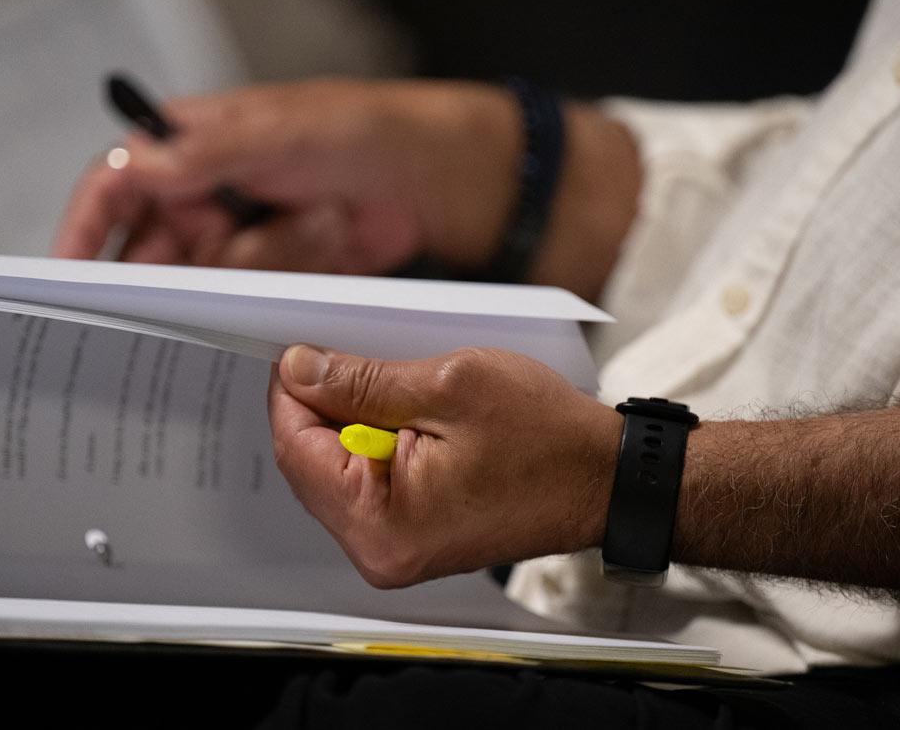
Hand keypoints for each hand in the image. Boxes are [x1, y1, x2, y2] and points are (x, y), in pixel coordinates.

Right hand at [53, 79, 521, 274]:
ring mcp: (235, 236)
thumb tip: (139, 162)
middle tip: (184, 294)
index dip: (84, 228)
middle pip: (150, 249)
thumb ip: (206, 152)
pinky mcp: (268, 272)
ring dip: (253, 266)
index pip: (114, 183)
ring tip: (315, 222)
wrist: (435, 178)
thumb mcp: (281, 131)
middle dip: (168, 273)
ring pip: (202, 282)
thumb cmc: (360, 129)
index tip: (68, 275)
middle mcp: (201, 192)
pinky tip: (326, 239)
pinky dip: (281, 279)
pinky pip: (247, 298)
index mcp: (188, 144)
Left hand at [267, 344, 619, 587]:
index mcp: (382, 522)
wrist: (607, 481)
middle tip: (354, 358)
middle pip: (309, 463)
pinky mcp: (412, 539)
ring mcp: (394, 550)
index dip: (292, 389)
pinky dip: (375, 444)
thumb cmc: (547, 438)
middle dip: (324, 406)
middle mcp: (379, 550)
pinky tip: (408, 416)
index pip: (296, 447)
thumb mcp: (448, 385)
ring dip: (352, 423)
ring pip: (335, 472)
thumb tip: (297, 370)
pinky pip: (366, 485)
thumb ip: (360, 380)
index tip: (301, 348)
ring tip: (397, 388)